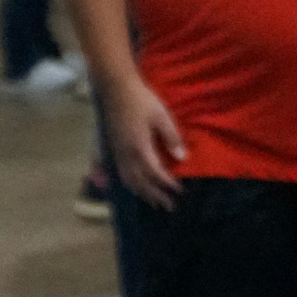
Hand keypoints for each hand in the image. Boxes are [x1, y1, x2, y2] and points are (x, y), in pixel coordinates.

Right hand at [103, 76, 185, 208]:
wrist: (116, 89)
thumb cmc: (142, 100)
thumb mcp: (162, 116)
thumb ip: (172, 138)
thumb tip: (181, 158)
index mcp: (140, 148)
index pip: (155, 173)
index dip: (168, 184)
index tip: (180, 191)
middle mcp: (127, 155)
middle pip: (141, 182)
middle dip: (156, 195)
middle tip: (169, 206)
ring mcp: (118, 153)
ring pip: (130, 181)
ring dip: (143, 194)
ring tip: (154, 203)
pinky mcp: (114, 149)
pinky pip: (122, 174)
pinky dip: (132, 185)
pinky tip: (138, 187)